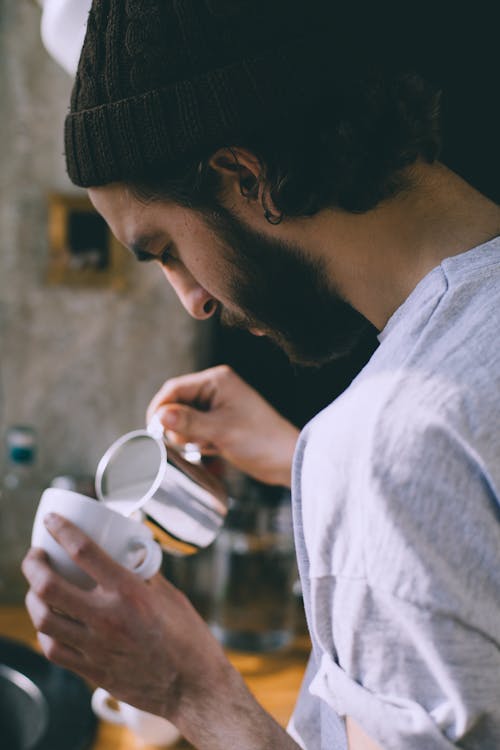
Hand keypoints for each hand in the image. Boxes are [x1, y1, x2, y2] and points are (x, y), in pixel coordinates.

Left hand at [22, 514, 229, 720]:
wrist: (192, 686)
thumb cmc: (187, 637)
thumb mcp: (169, 594)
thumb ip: (144, 573)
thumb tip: (129, 551)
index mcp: (130, 592)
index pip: (83, 551)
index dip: (61, 530)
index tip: (51, 520)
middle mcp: (108, 617)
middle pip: (48, 586)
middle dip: (32, 565)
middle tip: (35, 556)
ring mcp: (96, 646)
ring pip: (43, 619)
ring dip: (33, 598)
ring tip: (36, 588)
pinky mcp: (92, 670)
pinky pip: (54, 649)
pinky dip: (44, 631)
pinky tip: (49, 622)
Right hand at [147, 365, 298, 486]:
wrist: (286, 459)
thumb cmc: (261, 440)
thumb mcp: (221, 431)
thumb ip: (188, 422)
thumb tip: (159, 416)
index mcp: (217, 380)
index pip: (175, 388)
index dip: (160, 409)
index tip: (153, 431)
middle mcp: (215, 389)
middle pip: (177, 404)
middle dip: (178, 427)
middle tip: (192, 442)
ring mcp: (217, 407)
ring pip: (184, 420)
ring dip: (189, 437)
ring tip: (209, 445)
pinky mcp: (219, 424)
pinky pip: (195, 430)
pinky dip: (198, 442)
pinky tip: (215, 449)